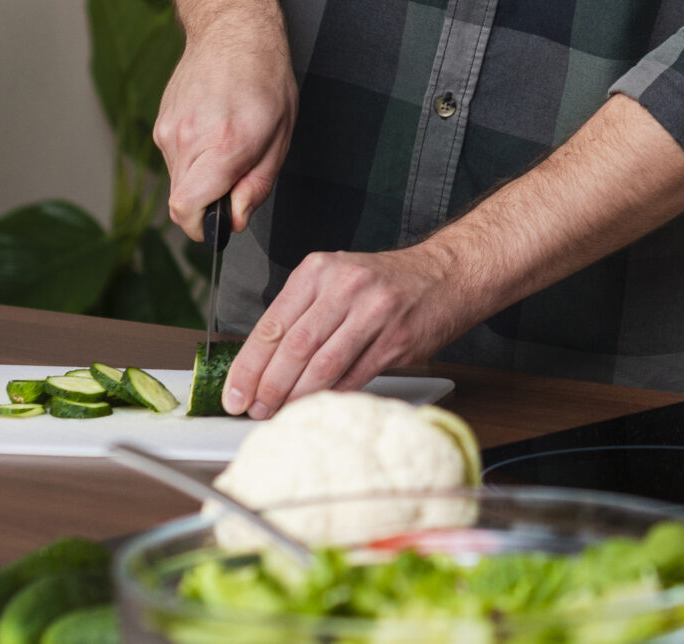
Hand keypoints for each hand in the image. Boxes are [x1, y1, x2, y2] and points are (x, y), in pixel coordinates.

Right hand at [154, 4, 296, 236]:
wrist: (233, 30)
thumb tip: (236, 220)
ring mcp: (168, 130)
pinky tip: (213, 128)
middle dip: (209, 201)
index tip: (220, 222)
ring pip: (179, 180)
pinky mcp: (159, 123)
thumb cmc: (266, 80)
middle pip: (182, 201)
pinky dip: (193, 156)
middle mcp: (188, 139)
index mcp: (224, 144)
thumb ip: (257, 184)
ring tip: (228, 141)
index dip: (202, 227)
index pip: (187, 210)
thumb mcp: (281, 135)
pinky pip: (174, 158)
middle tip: (238, 172)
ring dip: (202, 176)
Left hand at [224, 239, 476, 416]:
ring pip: (322, 365)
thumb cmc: (389, 282)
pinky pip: (355, 376)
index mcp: (319, 270)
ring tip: (279, 413)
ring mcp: (374, 311)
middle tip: (253, 411)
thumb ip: (304, 314)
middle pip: (294, 347)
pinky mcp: (397, 337)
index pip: (272, 324)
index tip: (234, 394)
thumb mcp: (338, 279)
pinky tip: (318, 406)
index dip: (248, 366)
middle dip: (268, 387)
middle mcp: (345, 286)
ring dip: (296, 397)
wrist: (449, 273)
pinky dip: (332, 395)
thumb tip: (264, 365)